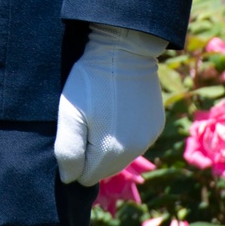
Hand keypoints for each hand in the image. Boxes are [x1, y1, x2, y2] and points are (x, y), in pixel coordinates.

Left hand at [54, 24, 166, 185]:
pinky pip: (136, 140)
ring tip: (100, 112)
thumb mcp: (69, 112)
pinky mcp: (156, 125)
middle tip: (85, 119)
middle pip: (104, 168)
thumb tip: (70, 178)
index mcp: (111, 152)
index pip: (86, 176)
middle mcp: (135, 151)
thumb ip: (68, 151)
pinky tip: (117, 109)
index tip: (74, 130)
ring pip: (121, 155)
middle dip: (92, 152)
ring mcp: (148, 138)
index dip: (76, 158)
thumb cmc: (90, 79)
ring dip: (109, 143)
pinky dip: (125, 132)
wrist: (123, 47)